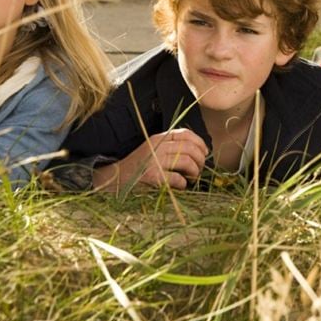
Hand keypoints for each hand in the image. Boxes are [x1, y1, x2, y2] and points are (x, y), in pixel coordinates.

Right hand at [92, 128, 208, 192]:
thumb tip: (198, 152)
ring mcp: (155, 160)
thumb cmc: (138, 166)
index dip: (200, 143)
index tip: (205, 153)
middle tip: (198, 170)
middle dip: (200, 160)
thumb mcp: (153, 149)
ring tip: (191, 178)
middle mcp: (157, 146)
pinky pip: (178, 179)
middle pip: (190, 148)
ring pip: (187, 162)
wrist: (115, 179)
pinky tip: (179, 186)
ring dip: (194, 172)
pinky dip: (183, 184)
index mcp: (159, 138)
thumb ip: (170, 146)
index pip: (185, 133)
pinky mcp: (153, 177)